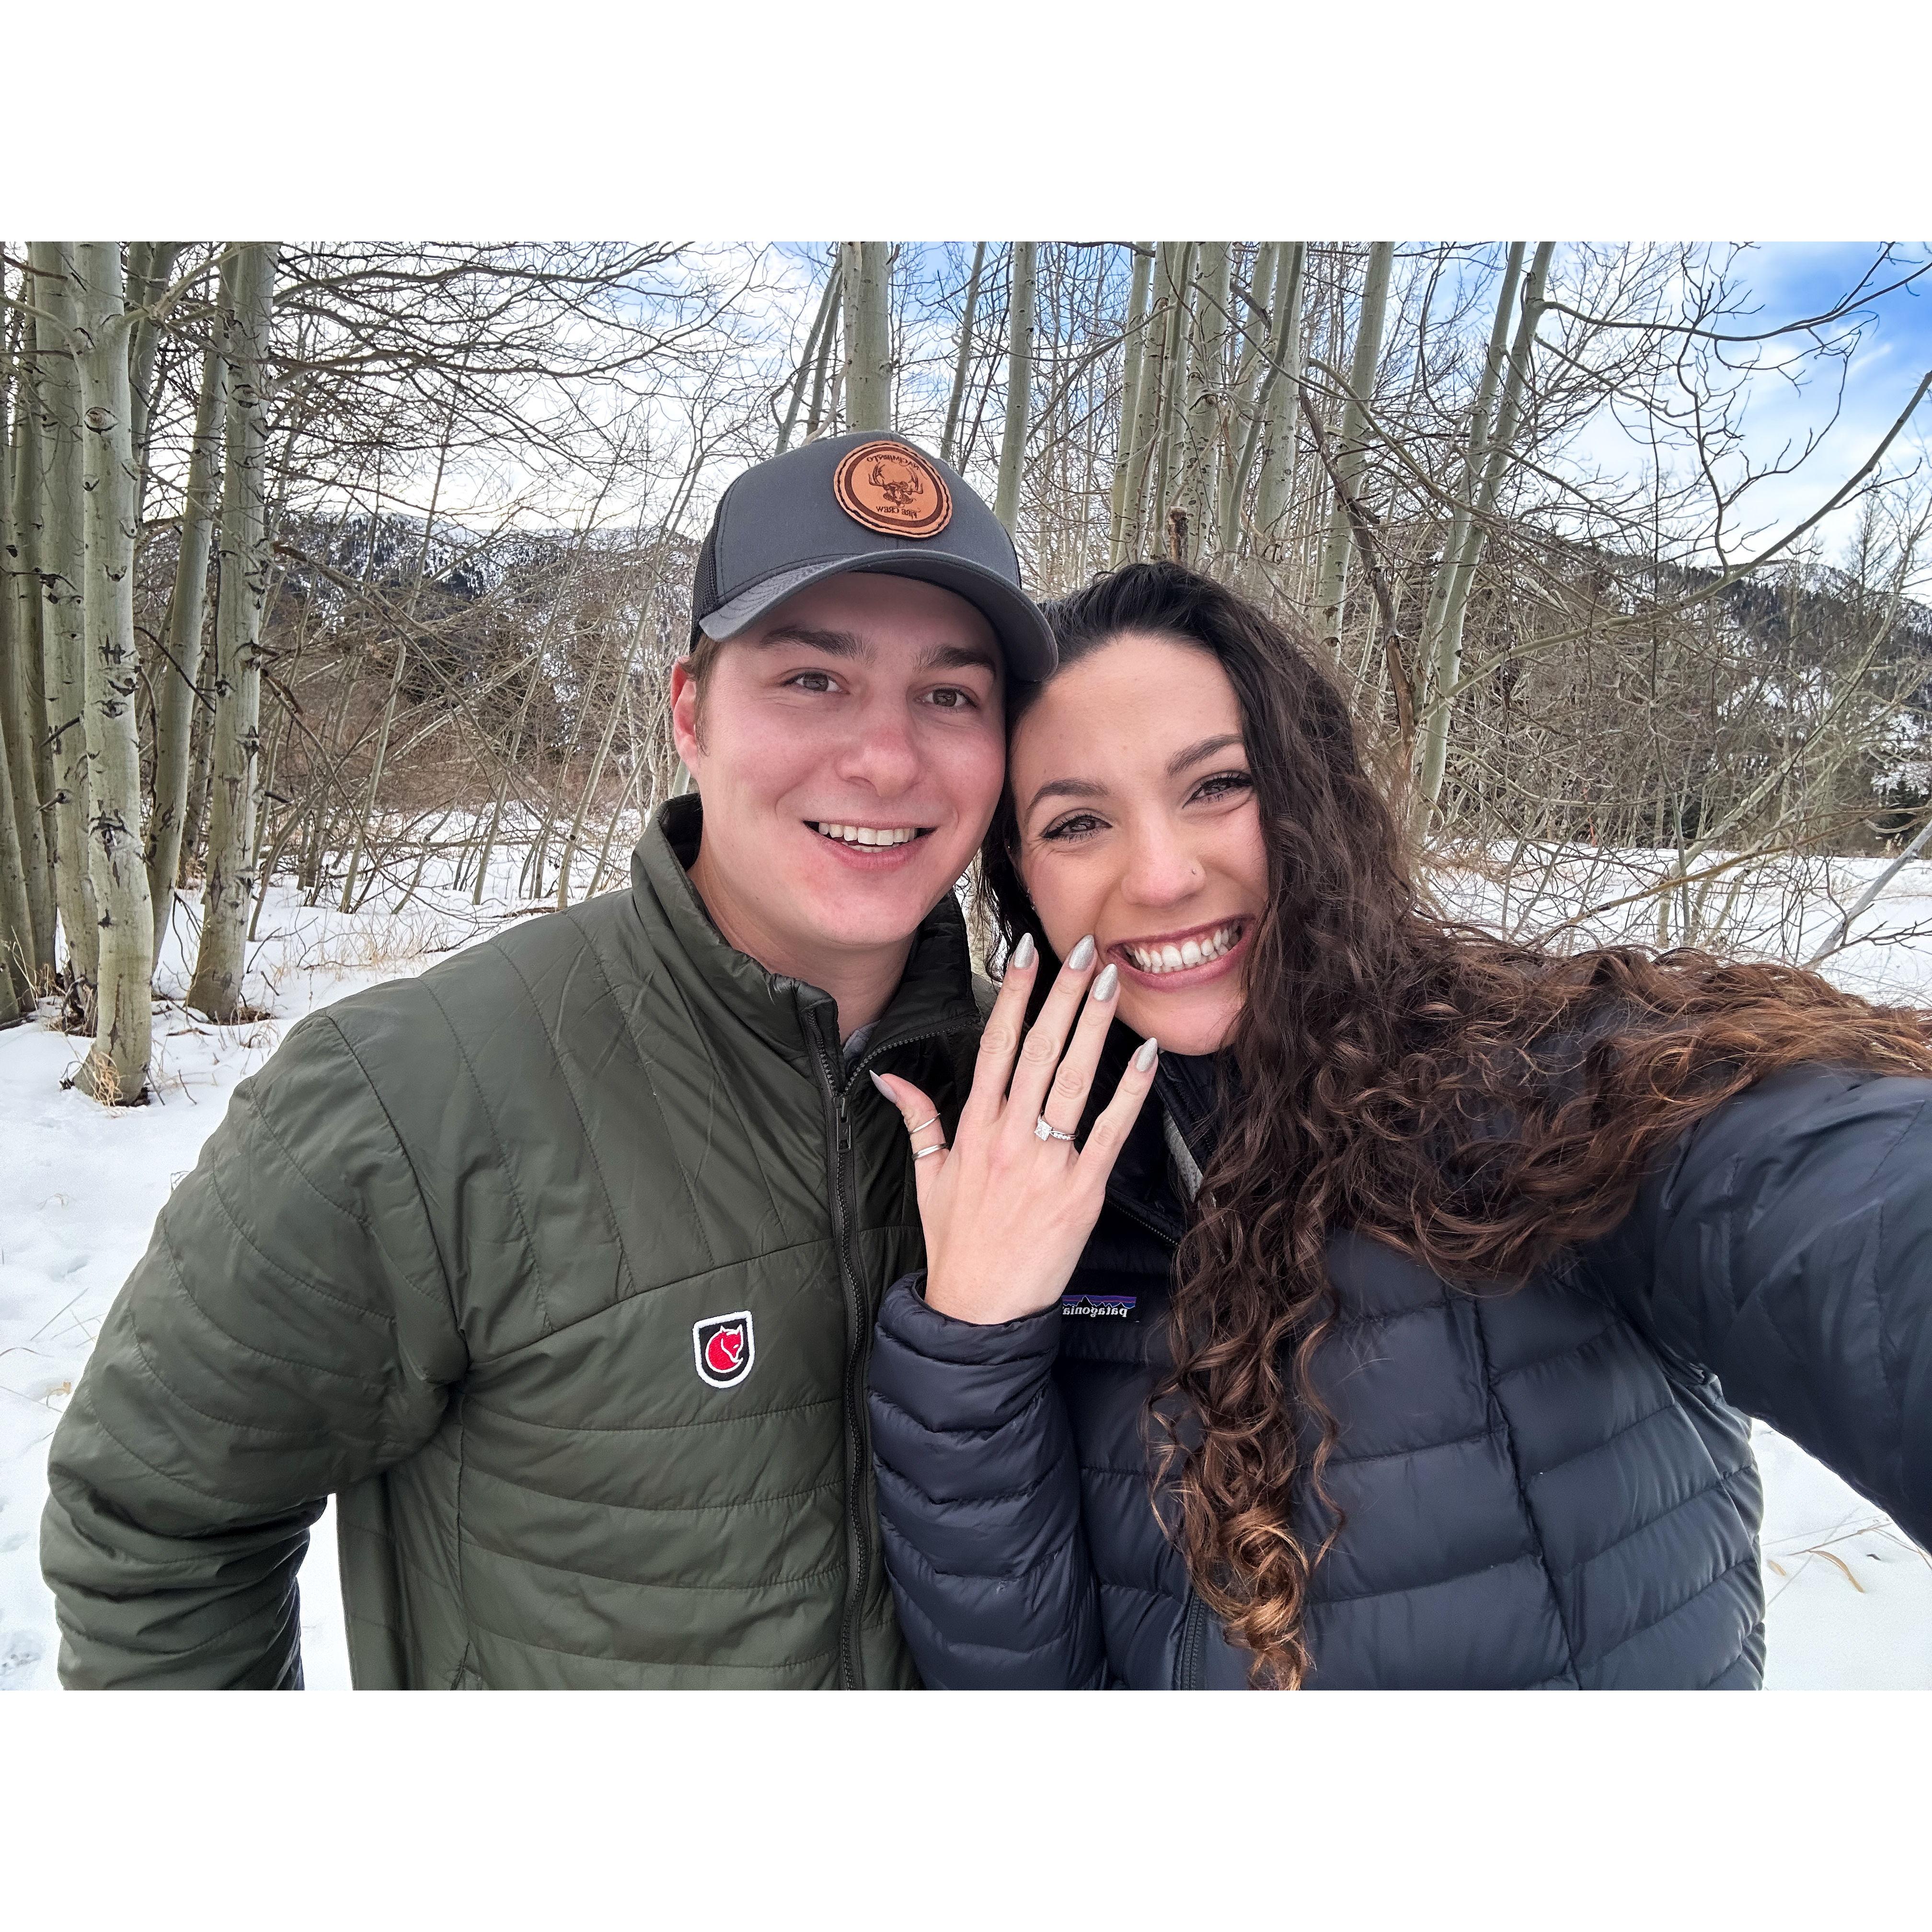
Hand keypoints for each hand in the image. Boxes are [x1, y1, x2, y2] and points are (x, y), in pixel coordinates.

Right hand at [872, 932, 1159, 1325]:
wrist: (979, 1311)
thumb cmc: (956, 1243)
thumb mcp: (926, 1176)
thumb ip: (916, 1119)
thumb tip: (887, 1077)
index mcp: (973, 1128)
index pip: (994, 1044)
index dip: (1012, 993)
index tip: (1026, 950)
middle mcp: (1009, 1137)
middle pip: (1038, 1050)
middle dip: (1061, 994)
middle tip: (1083, 948)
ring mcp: (1046, 1162)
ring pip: (1073, 1079)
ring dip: (1094, 1025)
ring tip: (1111, 980)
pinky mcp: (1081, 1191)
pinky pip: (1110, 1131)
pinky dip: (1130, 1091)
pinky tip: (1147, 1054)